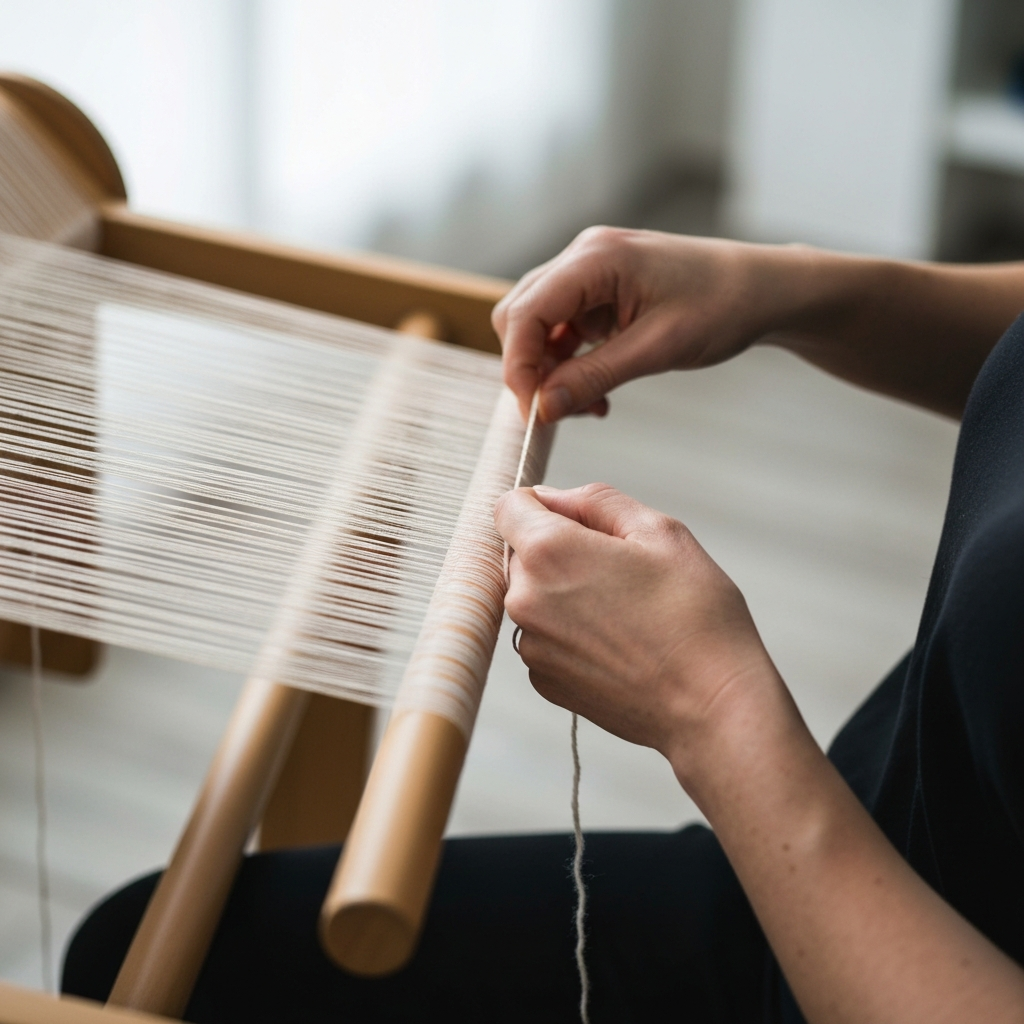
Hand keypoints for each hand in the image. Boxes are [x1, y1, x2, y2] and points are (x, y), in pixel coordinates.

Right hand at [492, 226, 812, 421]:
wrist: (763, 290)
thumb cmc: (723, 305)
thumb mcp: (657, 349)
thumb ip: (594, 377)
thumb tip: (543, 408)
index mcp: (595, 258)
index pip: (525, 313)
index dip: (519, 367)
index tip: (533, 411)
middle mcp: (583, 257)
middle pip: (520, 316)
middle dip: (530, 369)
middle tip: (556, 412)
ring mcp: (589, 273)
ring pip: (538, 327)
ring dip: (551, 371)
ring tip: (587, 406)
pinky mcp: (599, 293)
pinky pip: (563, 331)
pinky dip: (569, 365)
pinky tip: (596, 392)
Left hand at [494, 482, 780, 767]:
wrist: (712, 706)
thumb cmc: (696, 616)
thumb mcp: (660, 531)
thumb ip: (595, 501)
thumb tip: (551, 498)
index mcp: (548, 552)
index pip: (508, 506)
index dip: (544, 504)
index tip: (581, 522)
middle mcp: (524, 599)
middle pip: (522, 553)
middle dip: (560, 550)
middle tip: (623, 571)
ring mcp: (531, 645)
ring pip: (534, 596)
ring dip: (565, 593)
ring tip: (626, 612)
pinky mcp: (544, 680)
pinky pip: (545, 636)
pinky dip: (572, 632)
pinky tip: (618, 643)